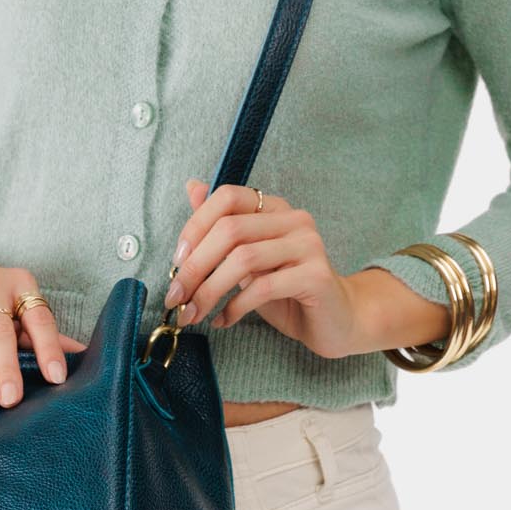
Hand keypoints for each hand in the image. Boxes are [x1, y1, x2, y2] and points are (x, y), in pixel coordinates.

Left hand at [163, 181, 379, 360]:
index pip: (227, 197)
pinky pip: (264, 287)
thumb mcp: (246, 259)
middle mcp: (294, 219)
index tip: (176, 261)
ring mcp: (308, 245)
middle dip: (195, 266)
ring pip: (243, 259)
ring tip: (192, 313)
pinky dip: (235, 307)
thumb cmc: (286, 291)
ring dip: (209, 290)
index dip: (195, 226)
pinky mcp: (316, 276)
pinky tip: (223, 320)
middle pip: (230, 230)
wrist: (335, 322)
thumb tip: (192, 187)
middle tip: (175, 296)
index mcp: (274, 208)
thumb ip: (221, 227)